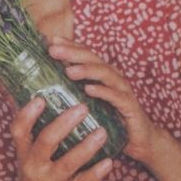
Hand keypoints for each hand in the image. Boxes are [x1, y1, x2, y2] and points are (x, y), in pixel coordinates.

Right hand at [6, 95, 111, 180]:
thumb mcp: (28, 161)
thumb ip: (35, 138)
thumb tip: (45, 102)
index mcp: (23, 156)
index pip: (18, 131)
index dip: (27, 115)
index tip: (40, 98)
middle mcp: (33, 168)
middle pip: (45, 142)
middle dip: (64, 124)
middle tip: (82, 108)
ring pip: (67, 163)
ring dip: (86, 147)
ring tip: (102, 132)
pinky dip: (96, 173)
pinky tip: (109, 162)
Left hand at [48, 37, 154, 161]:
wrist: (139, 140)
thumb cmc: (109, 121)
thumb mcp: (87, 105)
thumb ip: (70, 94)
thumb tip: (40, 91)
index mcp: (101, 76)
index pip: (85, 55)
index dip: (70, 46)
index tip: (50, 40)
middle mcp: (113, 78)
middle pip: (93, 60)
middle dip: (73, 53)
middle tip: (53, 50)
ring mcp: (122, 91)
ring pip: (105, 74)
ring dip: (87, 70)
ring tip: (69, 70)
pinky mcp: (130, 107)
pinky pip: (117, 97)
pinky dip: (103, 92)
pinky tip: (89, 89)